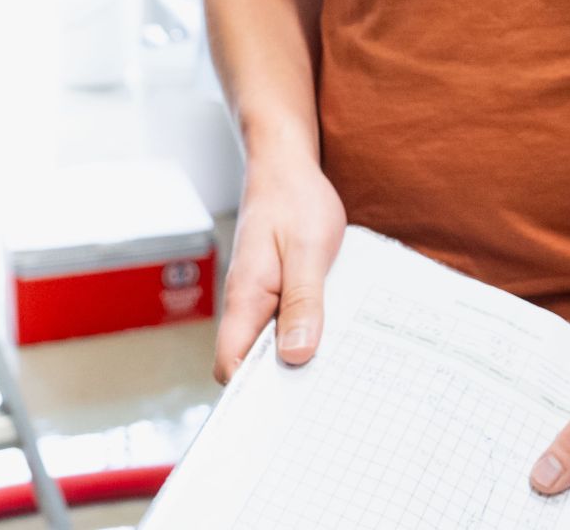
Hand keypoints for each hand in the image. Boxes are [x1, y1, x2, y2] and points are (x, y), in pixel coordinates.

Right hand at [213, 155, 345, 382]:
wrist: (285, 164)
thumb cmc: (294, 200)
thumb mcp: (308, 251)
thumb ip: (302, 302)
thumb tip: (296, 355)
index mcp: (245, 299)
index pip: (231, 366)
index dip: (252, 393)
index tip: (287, 406)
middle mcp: (246, 304)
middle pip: (252, 363)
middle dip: (283, 380)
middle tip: (325, 390)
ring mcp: (260, 298)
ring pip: (272, 344)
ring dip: (299, 354)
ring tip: (337, 364)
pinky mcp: (276, 290)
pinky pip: (286, 323)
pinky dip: (306, 330)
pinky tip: (335, 331)